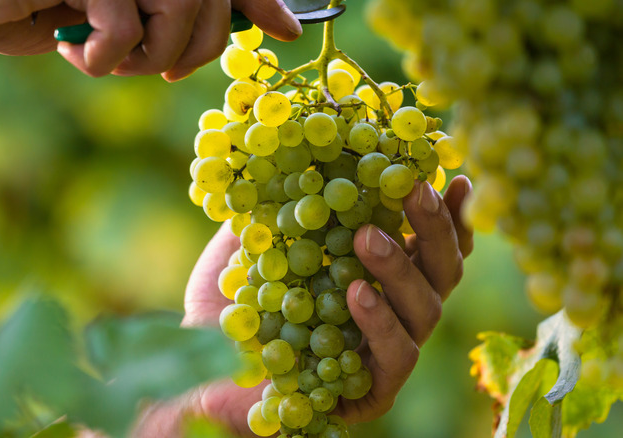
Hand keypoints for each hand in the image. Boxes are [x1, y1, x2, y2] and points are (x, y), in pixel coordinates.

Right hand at [0, 0, 301, 79]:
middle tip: (163, 67)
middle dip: (197, 50)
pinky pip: (127, 29)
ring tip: (113, 62)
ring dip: (150, 57)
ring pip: (180, 11)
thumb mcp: (109, 11)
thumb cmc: (30, 1)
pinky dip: (105, 59)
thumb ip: (163, 11)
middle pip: (210, 1)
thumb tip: (241, 21)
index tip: (289, 28)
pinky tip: (71, 52)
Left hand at [177, 175, 472, 435]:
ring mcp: (386, 355)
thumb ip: (281, 206)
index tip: (452, 176)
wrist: (199, 371)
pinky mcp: (372, 393)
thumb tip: (299, 150)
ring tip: (368, 238)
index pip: (427, 245)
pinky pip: (396, 357)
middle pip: (441, 272)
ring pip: (425, 311)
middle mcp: (392, 313)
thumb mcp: (252, 245)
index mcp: (375, 278)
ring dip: (400, 269)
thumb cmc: (227, 309)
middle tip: (413, 189)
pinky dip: (380, 322)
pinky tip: (357, 293)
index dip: (446, 214)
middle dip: (433, 228)